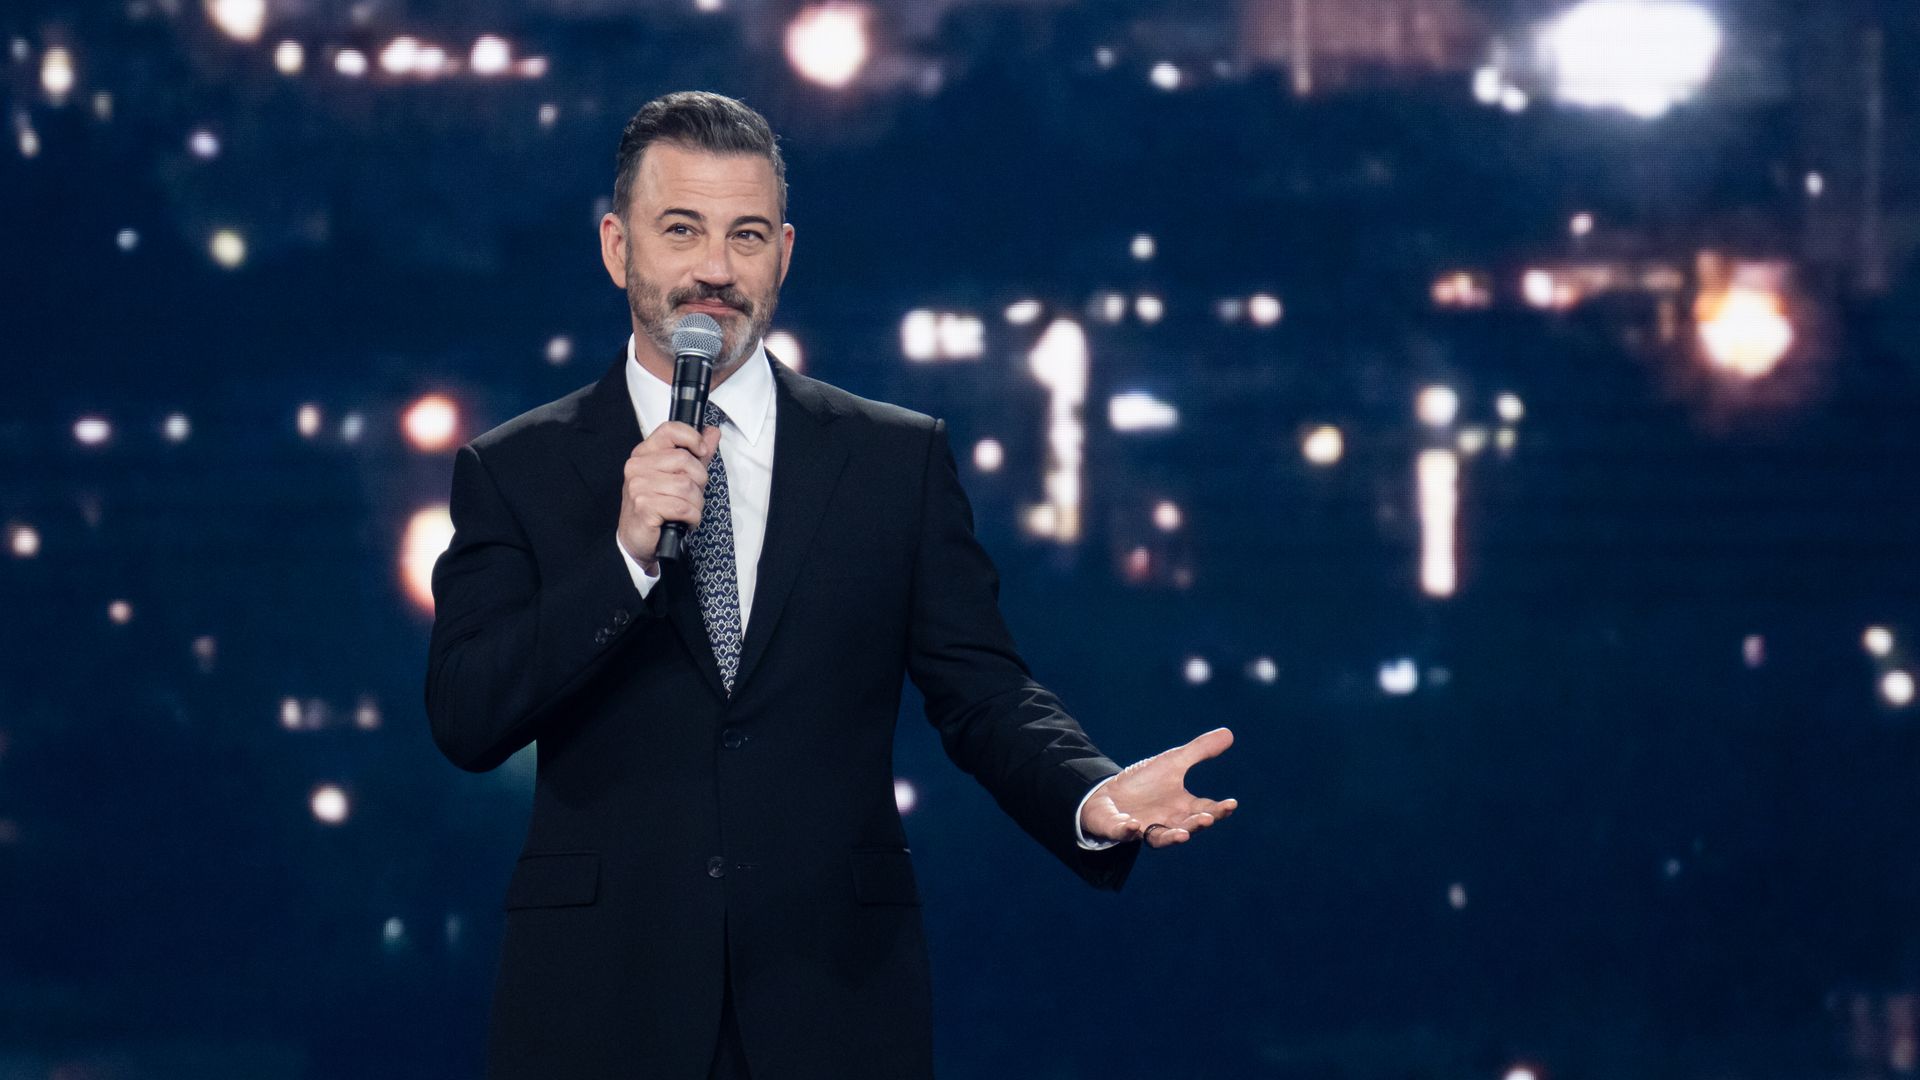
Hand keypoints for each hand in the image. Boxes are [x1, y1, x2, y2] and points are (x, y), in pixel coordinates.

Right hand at [616, 421, 722, 570]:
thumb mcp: (677, 476)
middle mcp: (638, 467)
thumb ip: (696, 454)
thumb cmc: (656, 507)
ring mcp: (639, 487)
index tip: (702, 451)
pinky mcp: (644, 507)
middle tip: (691, 495)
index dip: (692, 438)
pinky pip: (683, 507)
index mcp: (644, 454)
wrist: (637, 539)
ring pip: (687, 487)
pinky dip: (692, 517)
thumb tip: (712, 432)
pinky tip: (684, 521)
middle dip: (699, 481)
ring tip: (687, 510)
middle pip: (685, 461)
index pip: (670, 430)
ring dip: (696, 504)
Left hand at [1080, 727, 1237, 848]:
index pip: (1205, 810)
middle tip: (1208, 819)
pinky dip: (1127, 830)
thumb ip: (1199, 751)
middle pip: (1186, 826)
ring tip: (1183, 835)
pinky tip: (1132, 825)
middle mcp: (1167, 822)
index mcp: (1182, 808)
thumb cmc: (1145, 782)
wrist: (1110, 793)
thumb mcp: (1172, 762)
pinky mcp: (1120, 829)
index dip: (1219, 809)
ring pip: (1160, 838)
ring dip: (1172, 837)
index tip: (1232, 804)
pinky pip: (1124, 833)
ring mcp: (1144, 828)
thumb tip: (1229, 733)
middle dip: (1197, 824)